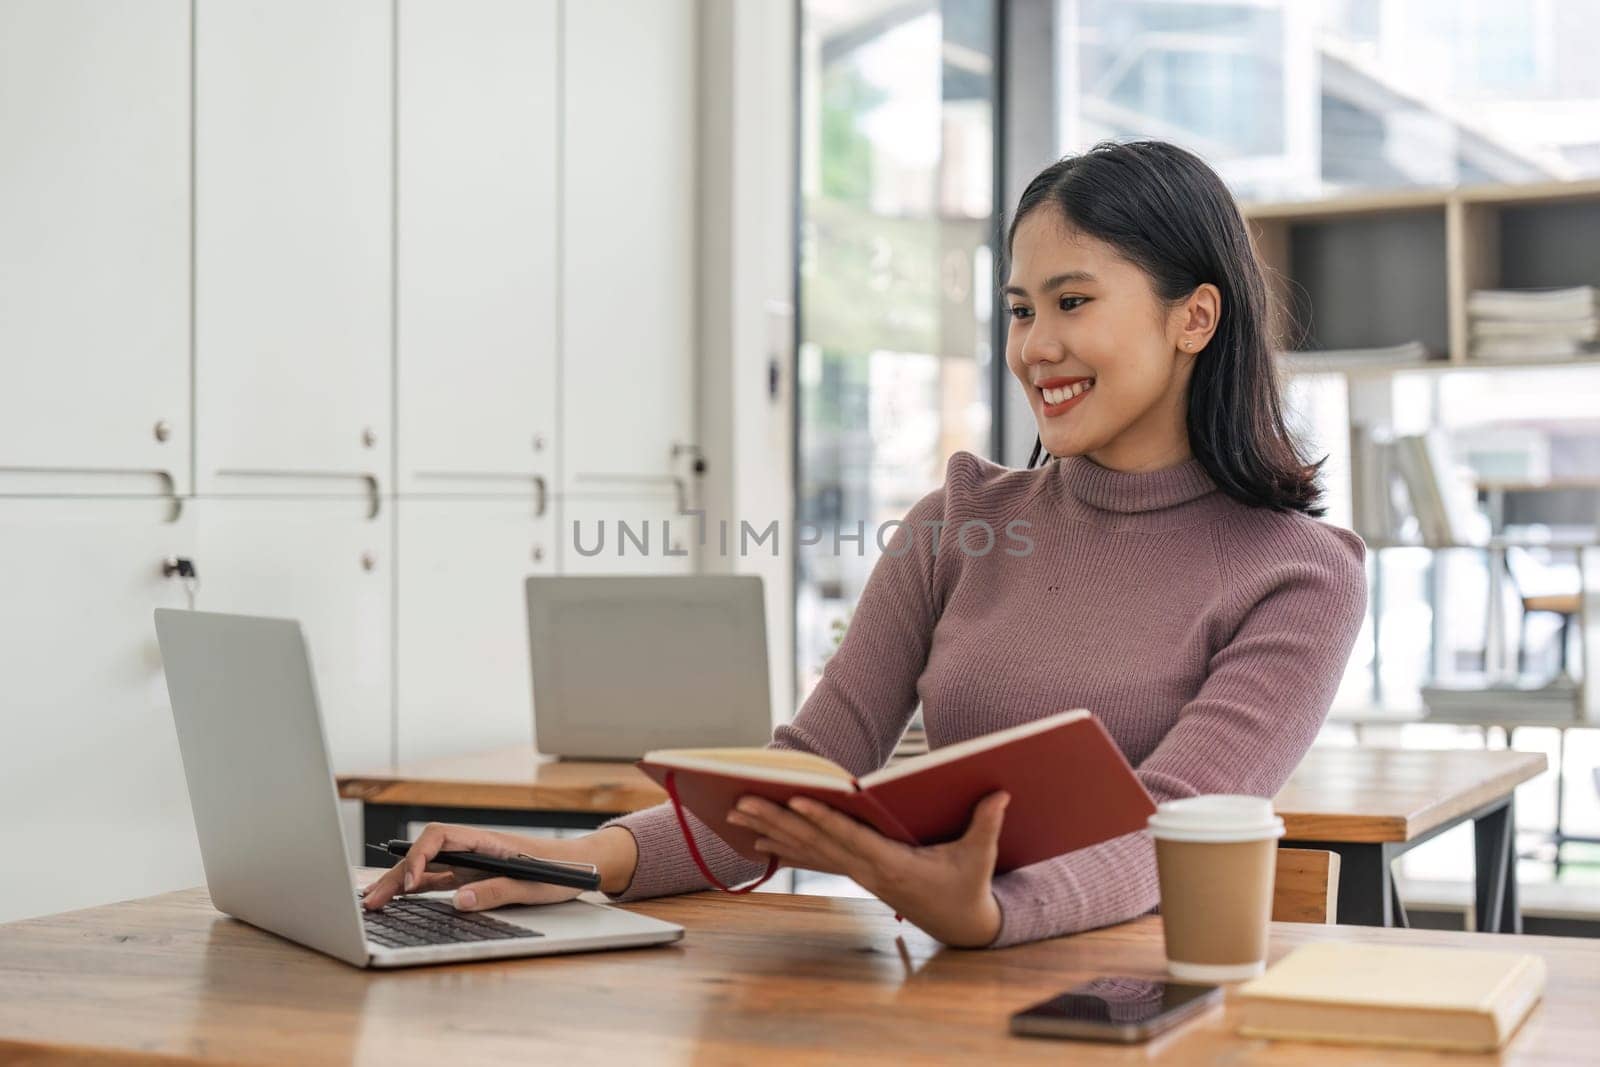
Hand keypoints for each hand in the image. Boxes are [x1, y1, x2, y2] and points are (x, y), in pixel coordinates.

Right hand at [360, 823, 587, 912]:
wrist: (581, 865)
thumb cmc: (562, 871)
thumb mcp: (534, 886)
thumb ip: (497, 891)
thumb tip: (459, 900)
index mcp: (487, 842)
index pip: (440, 837)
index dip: (419, 857)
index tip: (411, 884)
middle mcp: (474, 849)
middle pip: (425, 854)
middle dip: (396, 875)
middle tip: (371, 901)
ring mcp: (471, 863)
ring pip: (427, 868)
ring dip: (400, 883)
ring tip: (374, 903)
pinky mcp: (474, 876)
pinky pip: (438, 880)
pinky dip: (416, 889)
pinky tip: (399, 900)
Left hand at [726, 791, 1009, 947]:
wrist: (960, 924)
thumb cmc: (968, 886)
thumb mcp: (980, 858)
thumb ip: (986, 824)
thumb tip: (1000, 792)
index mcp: (894, 865)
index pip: (852, 838)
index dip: (824, 821)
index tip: (796, 801)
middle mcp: (868, 870)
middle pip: (817, 842)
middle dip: (778, 820)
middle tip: (741, 799)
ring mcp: (858, 873)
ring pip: (808, 849)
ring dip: (771, 829)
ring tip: (736, 810)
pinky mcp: (856, 872)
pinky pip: (815, 856)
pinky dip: (786, 843)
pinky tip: (758, 834)